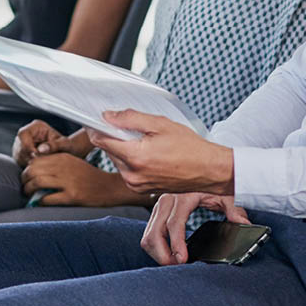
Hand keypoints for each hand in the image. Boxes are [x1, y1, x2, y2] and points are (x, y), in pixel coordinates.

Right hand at [12, 121, 90, 167]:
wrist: (68, 151)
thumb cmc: (67, 145)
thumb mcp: (64, 144)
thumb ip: (54, 145)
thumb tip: (41, 149)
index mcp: (37, 126)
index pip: (23, 134)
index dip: (26, 145)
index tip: (35, 155)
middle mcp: (27, 134)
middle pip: (19, 146)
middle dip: (28, 156)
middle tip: (40, 162)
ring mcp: (23, 144)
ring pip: (18, 155)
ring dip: (28, 162)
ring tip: (42, 163)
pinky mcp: (22, 154)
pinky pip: (20, 161)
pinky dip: (28, 165)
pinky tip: (39, 166)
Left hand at [20, 152, 135, 206]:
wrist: (109, 187)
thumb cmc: (89, 177)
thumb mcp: (73, 164)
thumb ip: (55, 165)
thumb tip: (32, 171)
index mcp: (64, 158)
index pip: (36, 160)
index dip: (27, 169)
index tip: (27, 177)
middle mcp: (65, 167)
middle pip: (33, 170)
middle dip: (25, 180)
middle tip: (25, 187)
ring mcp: (68, 181)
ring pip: (37, 182)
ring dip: (29, 190)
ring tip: (30, 194)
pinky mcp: (72, 195)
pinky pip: (47, 198)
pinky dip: (39, 201)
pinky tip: (42, 202)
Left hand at [86, 110, 233, 194]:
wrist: (208, 170)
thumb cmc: (190, 148)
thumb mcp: (162, 125)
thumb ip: (131, 119)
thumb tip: (109, 116)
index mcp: (135, 157)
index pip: (101, 140)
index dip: (97, 127)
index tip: (98, 119)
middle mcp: (131, 175)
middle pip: (109, 150)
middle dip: (116, 137)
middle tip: (135, 128)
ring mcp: (135, 185)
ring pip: (118, 161)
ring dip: (125, 149)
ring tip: (148, 143)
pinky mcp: (141, 190)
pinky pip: (128, 171)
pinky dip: (133, 160)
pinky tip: (151, 154)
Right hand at [141, 192, 249, 265]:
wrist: (204, 170)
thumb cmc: (213, 183)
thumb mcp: (225, 195)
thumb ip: (234, 210)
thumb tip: (245, 224)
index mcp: (183, 196)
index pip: (174, 224)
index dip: (176, 244)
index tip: (182, 259)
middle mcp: (167, 200)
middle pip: (154, 234)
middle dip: (163, 255)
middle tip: (178, 266)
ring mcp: (159, 206)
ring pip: (148, 237)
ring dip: (157, 253)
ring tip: (174, 261)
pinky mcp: (156, 212)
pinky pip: (149, 234)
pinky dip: (155, 247)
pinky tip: (168, 253)